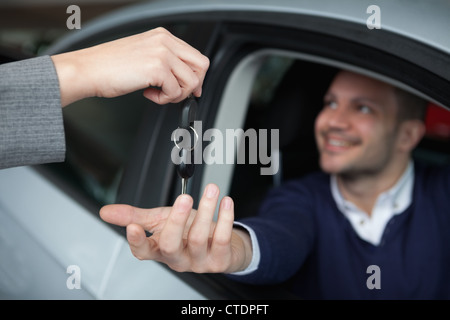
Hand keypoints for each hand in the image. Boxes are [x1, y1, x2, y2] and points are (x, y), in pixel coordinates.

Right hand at [52, 27, 209, 106]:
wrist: (88, 69)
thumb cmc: (109, 65)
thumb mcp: (143, 54)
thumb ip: (165, 61)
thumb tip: (184, 78)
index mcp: (163, 36)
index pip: (195, 55)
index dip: (196, 75)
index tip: (190, 88)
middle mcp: (165, 41)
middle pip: (201, 66)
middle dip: (192, 85)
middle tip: (176, 94)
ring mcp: (162, 54)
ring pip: (191, 82)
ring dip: (176, 95)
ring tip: (157, 94)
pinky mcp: (157, 69)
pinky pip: (175, 92)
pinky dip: (163, 100)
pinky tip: (148, 94)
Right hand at [99, 184, 252, 272]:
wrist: (220, 244)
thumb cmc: (188, 231)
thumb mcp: (160, 220)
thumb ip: (134, 216)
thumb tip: (106, 212)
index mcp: (160, 249)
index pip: (143, 251)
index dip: (137, 241)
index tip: (133, 227)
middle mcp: (178, 258)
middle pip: (171, 245)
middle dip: (177, 220)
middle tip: (184, 198)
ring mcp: (199, 261)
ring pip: (198, 239)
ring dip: (206, 211)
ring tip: (211, 191)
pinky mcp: (220, 260)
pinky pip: (222, 239)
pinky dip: (226, 219)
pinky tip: (225, 202)